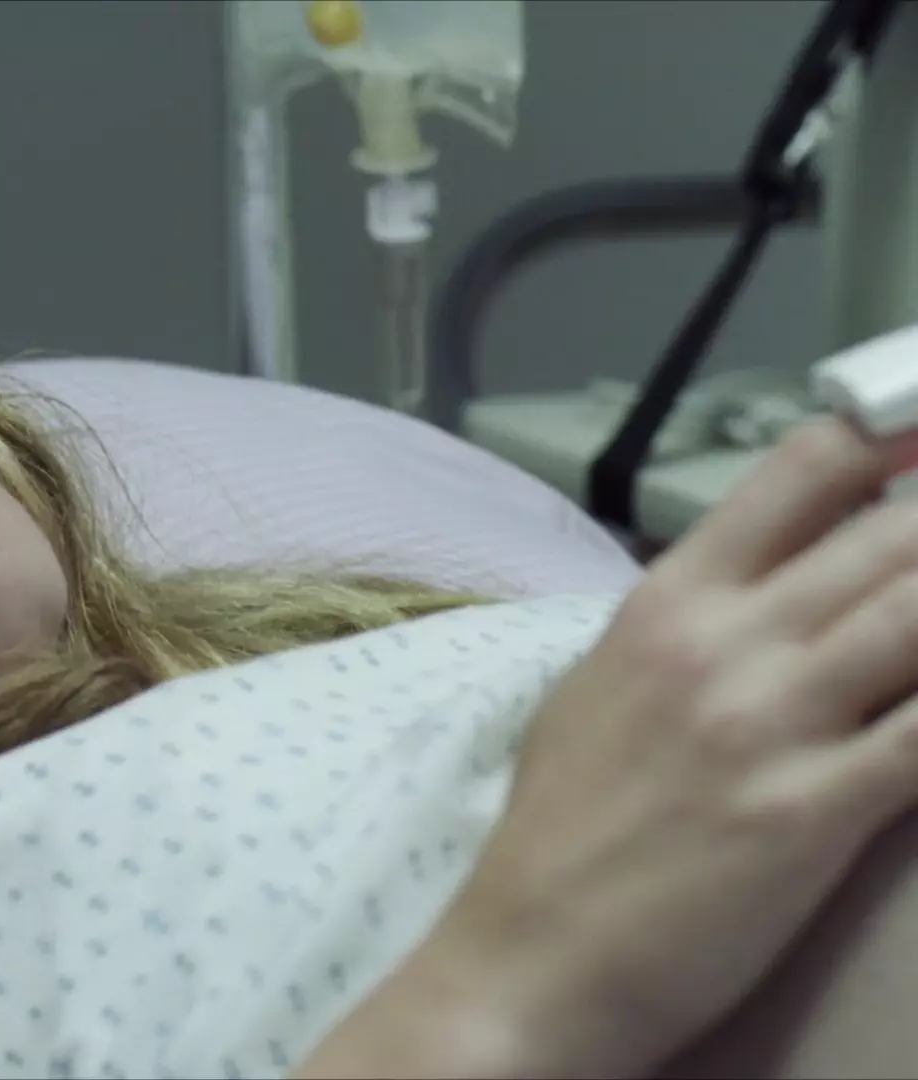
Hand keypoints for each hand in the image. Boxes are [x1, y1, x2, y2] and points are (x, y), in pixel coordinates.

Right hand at [429, 417, 917, 1075]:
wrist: (531, 955)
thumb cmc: (560, 829)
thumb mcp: (598, 689)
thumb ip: (686, 628)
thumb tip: (773, 586)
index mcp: (667, 600)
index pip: (805, 470)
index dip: (896, 446)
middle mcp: (723, 640)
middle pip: (899, 534)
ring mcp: (771, 723)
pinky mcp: (815, 812)